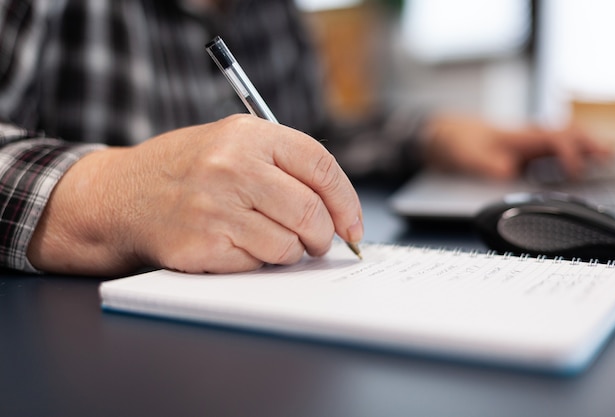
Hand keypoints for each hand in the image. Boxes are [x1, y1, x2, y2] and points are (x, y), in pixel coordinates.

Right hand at [27, 115, 363, 274]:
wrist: (121, 194)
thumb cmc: (185, 170)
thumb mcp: (232, 143)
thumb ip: (282, 165)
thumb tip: (337, 208)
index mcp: (249, 135)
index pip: (321, 166)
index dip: (347, 201)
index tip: (354, 225)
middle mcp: (233, 167)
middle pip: (311, 211)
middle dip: (324, 236)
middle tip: (320, 242)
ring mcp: (217, 207)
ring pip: (289, 244)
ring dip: (292, 252)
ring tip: (276, 242)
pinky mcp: (204, 244)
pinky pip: (258, 263)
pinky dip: (260, 262)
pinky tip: (241, 247)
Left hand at [423, 114, 611, 178]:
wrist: (444, 134)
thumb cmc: (459, 141)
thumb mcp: (469, 156)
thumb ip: (489, 164)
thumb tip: (508, 172)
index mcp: (520, 135)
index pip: (555, 140)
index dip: (570, 153)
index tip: (578, 171)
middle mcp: (529, 136)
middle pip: (569, 135)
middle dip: (591, 144)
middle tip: (612, 155)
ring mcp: (529, 143)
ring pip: (566, 141)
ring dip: (586, 148)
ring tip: (608, 157)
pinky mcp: (525, 152)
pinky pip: (555, 151)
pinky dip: (572, 155)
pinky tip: (579, 166)